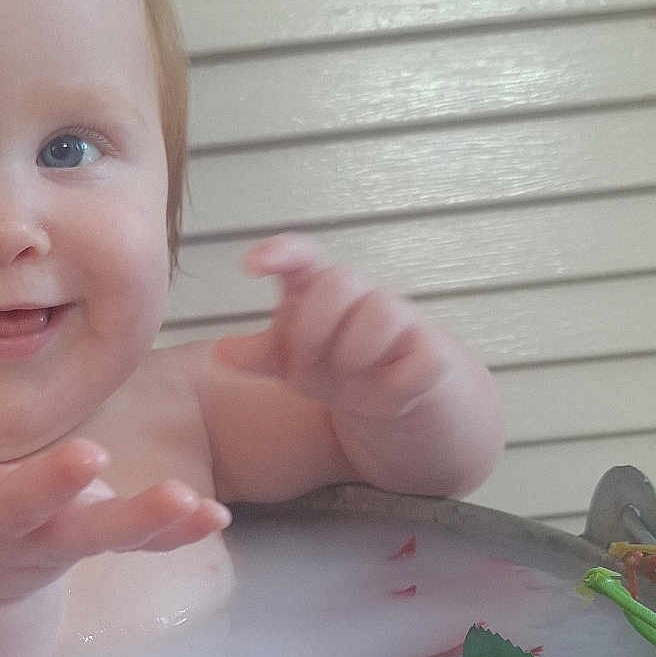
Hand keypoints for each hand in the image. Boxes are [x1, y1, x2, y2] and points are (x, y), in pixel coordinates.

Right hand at [0, 376, 229, 601]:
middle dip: (51, 486)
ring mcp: (46, 545)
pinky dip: (173, 534)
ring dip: (140, 519)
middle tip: (90, 458)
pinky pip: (135, 544)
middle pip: (20, 511)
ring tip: (187, 500)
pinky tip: (214, 516)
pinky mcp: (85, 545)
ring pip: (94, 536)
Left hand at [212, 234, 454, 419]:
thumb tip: (222, 352)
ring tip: (350, 385)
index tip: (251, 266)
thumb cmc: (337, 369)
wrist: (398, 404)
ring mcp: (401, 319)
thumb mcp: (292, 365)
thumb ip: (260, 355)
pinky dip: (393, 390)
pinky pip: (415, 362)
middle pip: (340, 281)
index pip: (304, 255)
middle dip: (314, 328)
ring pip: (382, 313)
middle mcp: (361, 296)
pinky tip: (386, 399)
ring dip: (355, 357)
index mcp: (319, 291)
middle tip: (304, 368)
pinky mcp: (433, 352)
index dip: (280, 252)